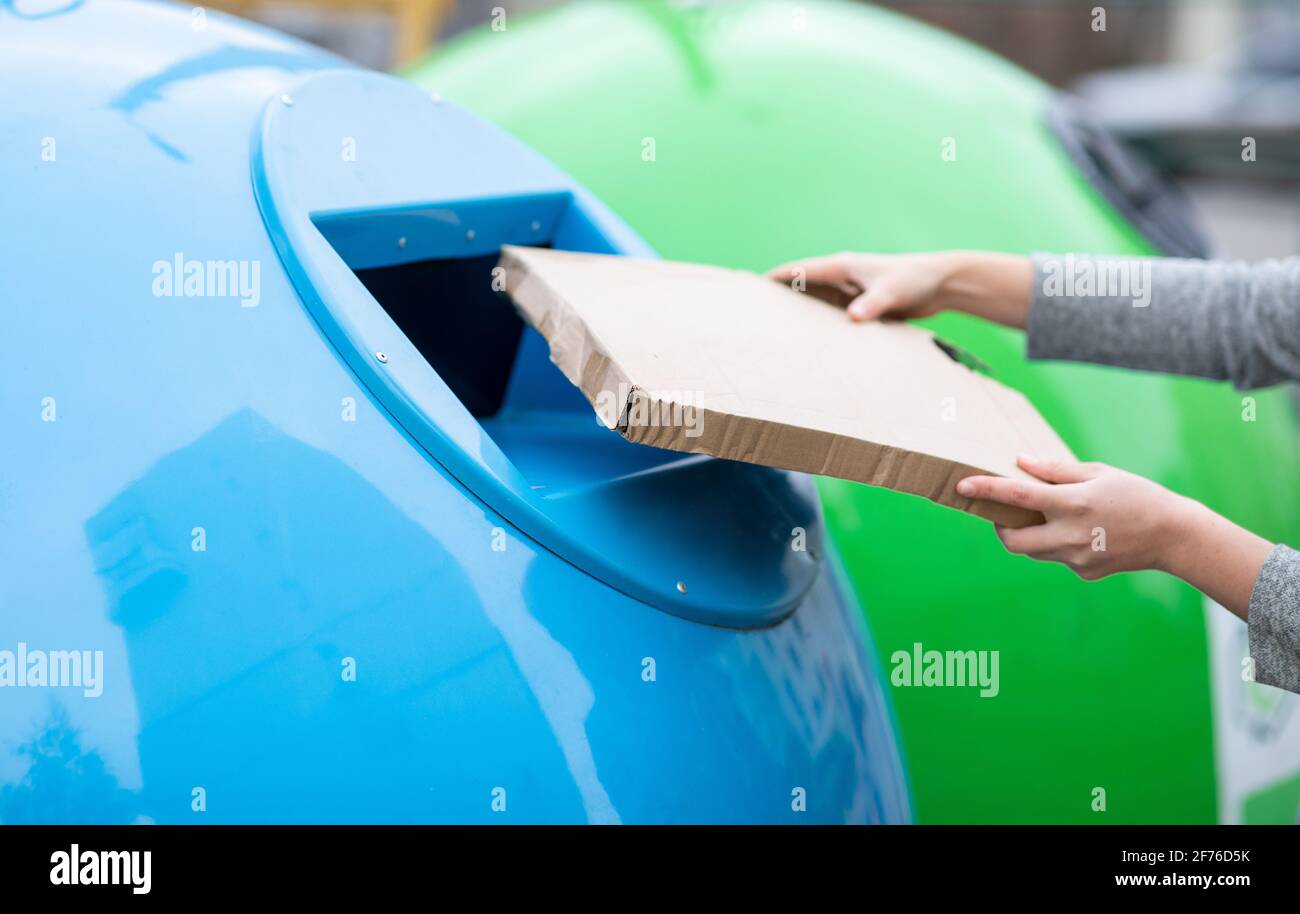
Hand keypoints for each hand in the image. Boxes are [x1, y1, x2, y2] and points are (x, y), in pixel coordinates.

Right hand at [768, 252, 949, 320]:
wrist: (942, 283)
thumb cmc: (916, 280)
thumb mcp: (892, 293)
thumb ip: (872, 304)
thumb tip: (852, 318)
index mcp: (842, 267)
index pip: (799, 270)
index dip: (775, 278)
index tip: (751, 287)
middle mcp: (842, 277)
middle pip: (802, 286)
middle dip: (780, 297)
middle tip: (754, 314)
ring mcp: (851, 290)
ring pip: (816, 301)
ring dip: (799, 312)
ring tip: (774, 330)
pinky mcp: (861, 304)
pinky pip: (833, 314)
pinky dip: (820, 323)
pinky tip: (810, 340)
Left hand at [956, 455, 1188, 579]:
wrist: (1173, 536)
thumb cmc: (1137, 496)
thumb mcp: (1098, 473)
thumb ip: (1057, 471)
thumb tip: (1021, 462)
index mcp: (1073, 503)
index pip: (1018, 495)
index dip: (987, 489)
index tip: (963, 485)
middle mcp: (1070, 535)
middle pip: (1012, 541)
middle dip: (1000, 528)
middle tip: (1006, 514)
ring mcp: (1077, 559)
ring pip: (1034, 552)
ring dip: (1031, 536)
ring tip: (1052, 518)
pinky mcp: (1085, 573)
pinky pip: (1058, 558)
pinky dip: (1059, 545)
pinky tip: (1085, 534)